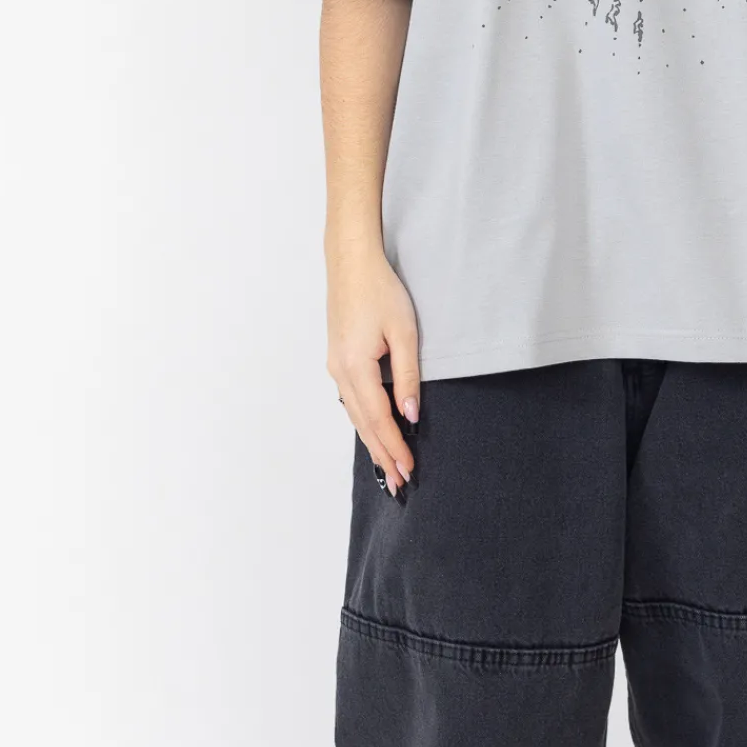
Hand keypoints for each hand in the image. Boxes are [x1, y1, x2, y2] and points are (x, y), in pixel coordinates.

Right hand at [327, 250, 421, 498]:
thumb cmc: (381, 292)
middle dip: (383, 454)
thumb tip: (411, 414)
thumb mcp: (404, 333)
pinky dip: (364, 421)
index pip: (378, 419)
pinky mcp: (338, 360)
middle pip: (363, 424)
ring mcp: (335, 367)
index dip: (394, 446)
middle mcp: (340, 372)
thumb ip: (407, 376)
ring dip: (373, 441)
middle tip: (400, 482)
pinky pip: (351, 400)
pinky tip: (373, 431)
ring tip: (389, 466)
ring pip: (355, 414)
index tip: (409, 468)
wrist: (351, 264)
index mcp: (356, 368)